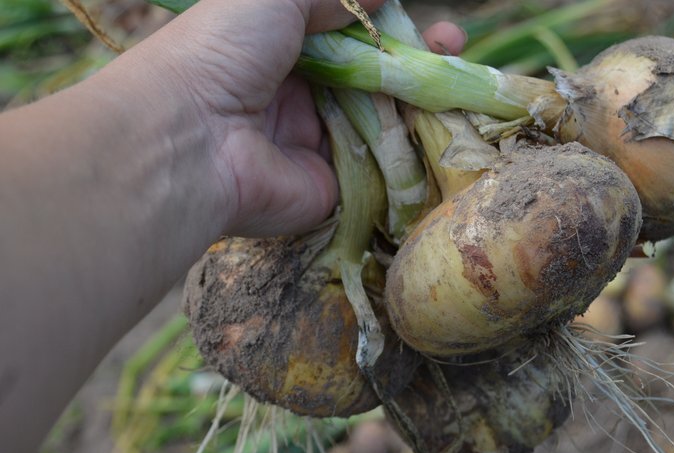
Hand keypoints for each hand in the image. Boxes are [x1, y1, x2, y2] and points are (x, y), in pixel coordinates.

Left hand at [149, 0, 466, 236]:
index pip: (350, 36)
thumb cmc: (226, 51)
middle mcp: (299, 97)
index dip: (393, 27)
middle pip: (371, 79)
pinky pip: (378, 168)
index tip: (431, 24)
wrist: (192, 138)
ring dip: (421, 104)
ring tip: (460, 86)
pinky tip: (444, 131)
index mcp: (281, 49)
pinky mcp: (329, 188)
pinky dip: (410, 151)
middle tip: (453, 52)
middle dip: (416, 64)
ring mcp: (314, 145)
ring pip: (381, 122)